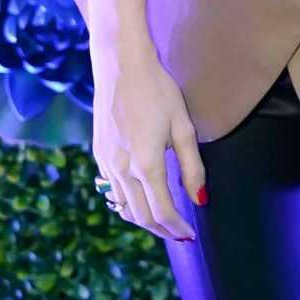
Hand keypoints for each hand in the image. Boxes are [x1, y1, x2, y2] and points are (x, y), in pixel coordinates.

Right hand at [90, 34, 206, 241]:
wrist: (120, 65)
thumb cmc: (158, 90)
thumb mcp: (183, 126)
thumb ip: (192, 167)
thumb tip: (200, 199)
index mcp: (146, 163)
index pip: (162, 210)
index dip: (177, 227)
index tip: (190, 234)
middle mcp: (122, 168)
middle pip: (141, 215)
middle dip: (161, 229)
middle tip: (179, 233)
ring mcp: (106, 162)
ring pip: (123, 206)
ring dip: (144, 218)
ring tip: (163, 220)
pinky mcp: (99, 154)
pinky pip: (112, 190)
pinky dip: (128, 202)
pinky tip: (142, 197)